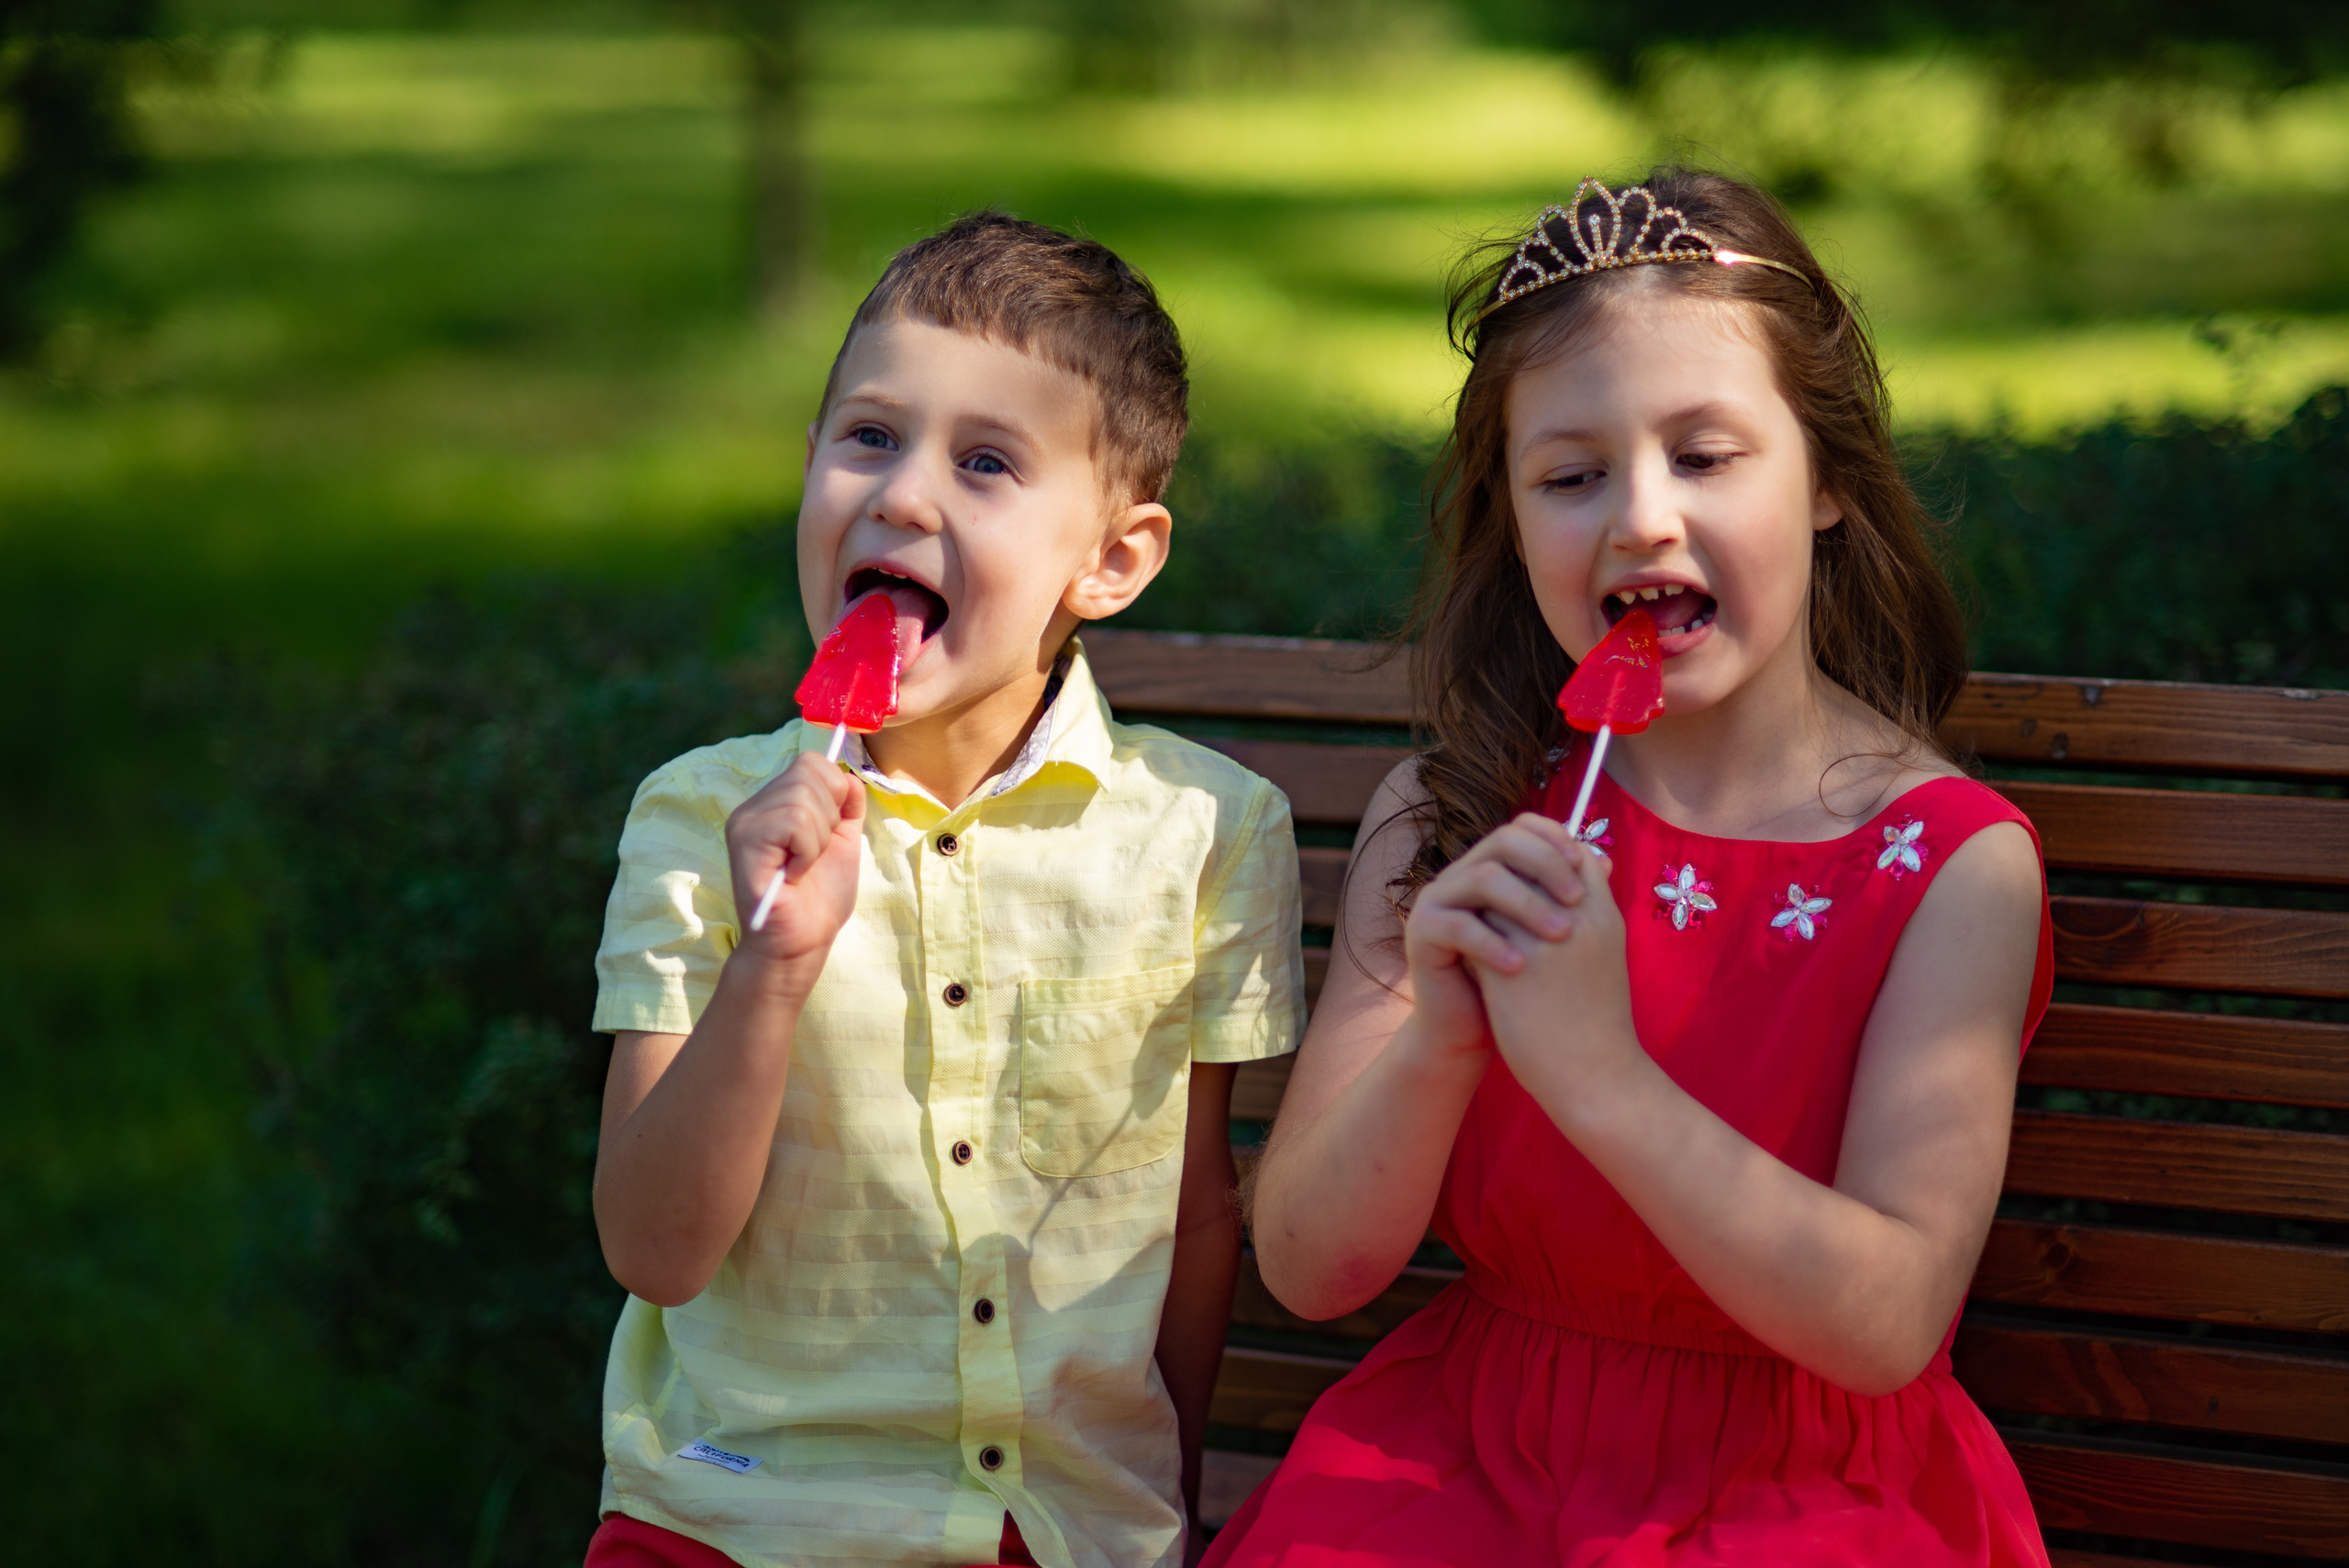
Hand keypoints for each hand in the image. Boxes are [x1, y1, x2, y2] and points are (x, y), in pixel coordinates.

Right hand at [724, 751, 864, 992]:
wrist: (802, 942)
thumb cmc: (819, 897)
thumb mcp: (843, 840)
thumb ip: (846, 805)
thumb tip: (849, 775)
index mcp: (774, 803)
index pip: (811, 761)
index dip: (834, 793)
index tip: (827, 834)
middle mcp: (753, 807)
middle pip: (809, 770)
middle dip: (829, 816)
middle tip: (812, 854)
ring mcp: (745, 822)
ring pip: (803, 796)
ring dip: (818, 838)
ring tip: (802, 866)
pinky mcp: (744, 842)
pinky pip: (793, 821)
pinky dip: (807, 849)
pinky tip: (794, 873)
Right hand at [1401, 812, 1589, 1058]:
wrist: (1472, 1029)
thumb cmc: (1516, 983)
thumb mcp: (1546, 935)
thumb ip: (1566, 897)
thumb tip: (1604, 860)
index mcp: (1490, 867)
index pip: (1520, 828)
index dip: (1553, 838)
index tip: (1585, 865)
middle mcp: (1461, 875)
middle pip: (1502, 842)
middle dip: (1545, 864)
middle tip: (1578, 898)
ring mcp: (1437, 901)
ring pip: (1483, 879)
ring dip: (1527, 903)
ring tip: (1560, 934)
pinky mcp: (1421, 933)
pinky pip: (1457, 926)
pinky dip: (1492, 944)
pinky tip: (1520, 965)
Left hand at [1469, 822, 1639, 1105]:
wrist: (1595, 1077)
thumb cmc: (1599, 1020)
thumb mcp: (1607, 955)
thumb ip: (1589, 914)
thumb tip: (1572, 877)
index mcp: (1604, 916)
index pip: (1575, 852)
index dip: (1547, 852)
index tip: (1526, 867)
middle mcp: (1577, 921)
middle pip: (1532, 863)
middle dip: (1508, 869)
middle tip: (1490, 885)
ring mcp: (1544, 944)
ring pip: (1498, 892)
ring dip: (1483, 900)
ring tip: (1476, 917)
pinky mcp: (1512, 970)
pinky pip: (1479, 928)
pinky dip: (1470, 931)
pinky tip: (1465, 947)